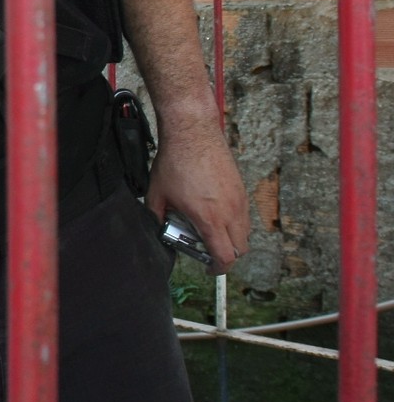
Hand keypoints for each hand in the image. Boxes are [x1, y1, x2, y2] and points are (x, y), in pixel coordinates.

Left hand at [143, 122, 250, 274]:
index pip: (225, 256)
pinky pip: (244, 216)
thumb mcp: (157, 194)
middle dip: (226, 256)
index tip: (208, 269)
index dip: (218, 269)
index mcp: (210, 218)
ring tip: (210, 231)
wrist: (193, 133)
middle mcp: (230, 212)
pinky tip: (215, 214)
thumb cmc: (175, 162)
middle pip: (241, 249)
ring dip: (231, 239)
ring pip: (245, 232)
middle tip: (208, 252)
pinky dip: (234, 223)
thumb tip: (160, 227)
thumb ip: (157, 216)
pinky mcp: (241, 188)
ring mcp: (239, 200)